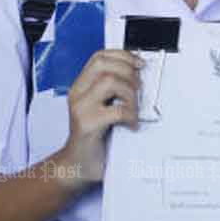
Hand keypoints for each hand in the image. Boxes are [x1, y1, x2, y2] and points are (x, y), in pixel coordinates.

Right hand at [54, 50, 142, 185]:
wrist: (78, 165)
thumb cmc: (95, 136)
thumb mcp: (102, 108)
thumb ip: (114, 91)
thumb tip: (141, 76)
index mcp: (81, 86)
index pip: (99, 57)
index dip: (123, 56)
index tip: (139, 64)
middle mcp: (77, 94)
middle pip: (103, 64)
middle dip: (127, 71)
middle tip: (139, 88)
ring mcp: (80, 108)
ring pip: (109, 81)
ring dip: (130, 92)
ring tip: (134, 108)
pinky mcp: (87, 125)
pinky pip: (116, 110)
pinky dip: (130, 114)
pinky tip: (131, 124)